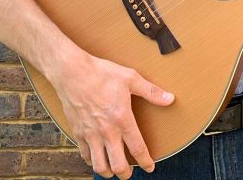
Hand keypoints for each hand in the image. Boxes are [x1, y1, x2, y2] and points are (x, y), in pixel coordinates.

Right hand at [48, 53, 173, 178]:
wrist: (72, 72)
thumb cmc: (101, 74)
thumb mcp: (130, 78)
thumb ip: (151, 91)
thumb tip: (170, 98)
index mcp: (122, 119)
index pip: (137, 149)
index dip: (146, 162)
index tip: (150, 167)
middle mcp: (107, 131)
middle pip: (118, 165)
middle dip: (126, 174)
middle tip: (130, 173)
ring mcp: (91, 134)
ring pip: (99, 165)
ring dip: (108, 172)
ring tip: (113, 170)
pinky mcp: (77, 132)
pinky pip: (85, 155)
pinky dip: (92, 160)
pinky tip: (96, 157)